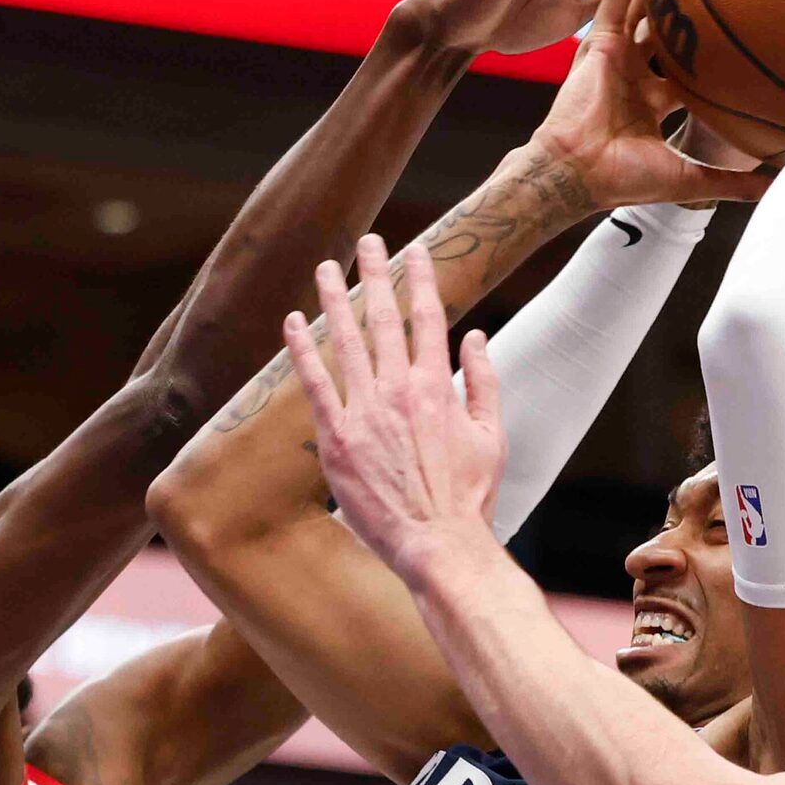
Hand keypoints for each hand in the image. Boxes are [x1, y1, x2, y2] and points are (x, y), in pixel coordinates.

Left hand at [284, 235, 505, 588]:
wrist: (437, 542)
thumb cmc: (469, 496)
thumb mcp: (493, 435)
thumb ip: (485, 382)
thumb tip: (477, 337)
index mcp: (439, 385)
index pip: (428, 317)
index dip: (420, 278)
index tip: (415, 250)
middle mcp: (399, 389)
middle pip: (383, 317)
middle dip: (374, 273)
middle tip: (367, 241)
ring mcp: (365, 411)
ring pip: (345, 341)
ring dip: (333, 299)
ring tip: (325, 268)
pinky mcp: (336, 438)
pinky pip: (314, 383)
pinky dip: (302, 349)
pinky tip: (291, 322)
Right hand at [528, 0, 772, 212]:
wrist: (578, 173)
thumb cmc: (623, 179)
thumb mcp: (689, 179)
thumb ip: (730, 182)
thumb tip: (775, 186)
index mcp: (655, 99)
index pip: (691, 66)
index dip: (713, 48)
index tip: (745, 28)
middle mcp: (636, 71)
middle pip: (669, 27)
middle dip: (690, 0)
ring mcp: (617, 53)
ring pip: (645, 2)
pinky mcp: (599, 39)